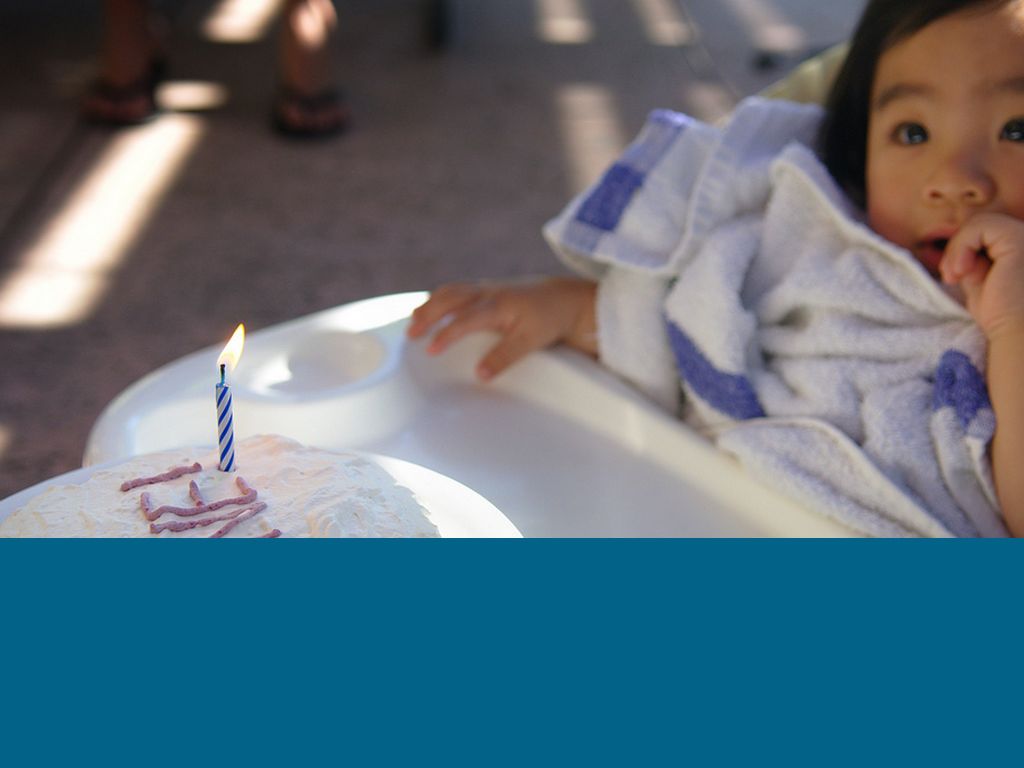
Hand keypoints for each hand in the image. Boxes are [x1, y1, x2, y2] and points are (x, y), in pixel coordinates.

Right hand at [406, 277, 597, 379]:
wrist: (564, 299)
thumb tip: (479, 375)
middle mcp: (487, 293)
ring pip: (450, 291)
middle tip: (410, 335)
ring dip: (430, 305)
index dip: (445, 335)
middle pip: (448, 298)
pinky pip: (457, 290)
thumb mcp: (530, 341)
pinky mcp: (486, 289)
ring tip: (414, 323)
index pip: (463, 320)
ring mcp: (485, 288)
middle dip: (427, 315)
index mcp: (496, 305)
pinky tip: (432, 310)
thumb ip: (503, 357)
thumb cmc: (548, 319)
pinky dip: (440, 299)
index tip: (430, 351)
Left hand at [940, 212, 1023, 339]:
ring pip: (980, 223)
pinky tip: (961, 271)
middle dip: (958, 249)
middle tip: (951, 277)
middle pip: (983, 224)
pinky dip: (962, 246)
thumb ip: (974, 258)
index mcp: (1021, 247)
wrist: (1016, 334)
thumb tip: (956, 243)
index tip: (954, 276)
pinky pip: (981, 226)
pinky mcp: (1019, 240)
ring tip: (955, 276)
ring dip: (957, 249)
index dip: (964, 249)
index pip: (987, 233)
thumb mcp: (981, 278)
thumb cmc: (1000, 314)